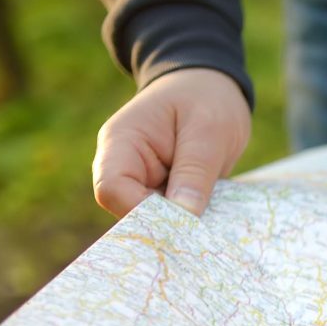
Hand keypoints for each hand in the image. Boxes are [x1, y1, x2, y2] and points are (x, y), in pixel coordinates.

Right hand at [92, 68, 250, 217]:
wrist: (213, 87)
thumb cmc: (207, 98)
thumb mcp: (208, 131)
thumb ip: (195, 172)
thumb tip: (183, 218)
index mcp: (122, 143)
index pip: (112, 190)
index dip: (142, 213)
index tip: (183, 224)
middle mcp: (126, 166)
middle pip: (128, 212)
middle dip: (164, 227)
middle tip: (203, 238)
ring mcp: (144, 181)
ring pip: (152, 221)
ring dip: (181, 228)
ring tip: (213, 231)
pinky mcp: (165, 192)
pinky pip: (173, 218)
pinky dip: (191, 224)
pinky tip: (214, 226)